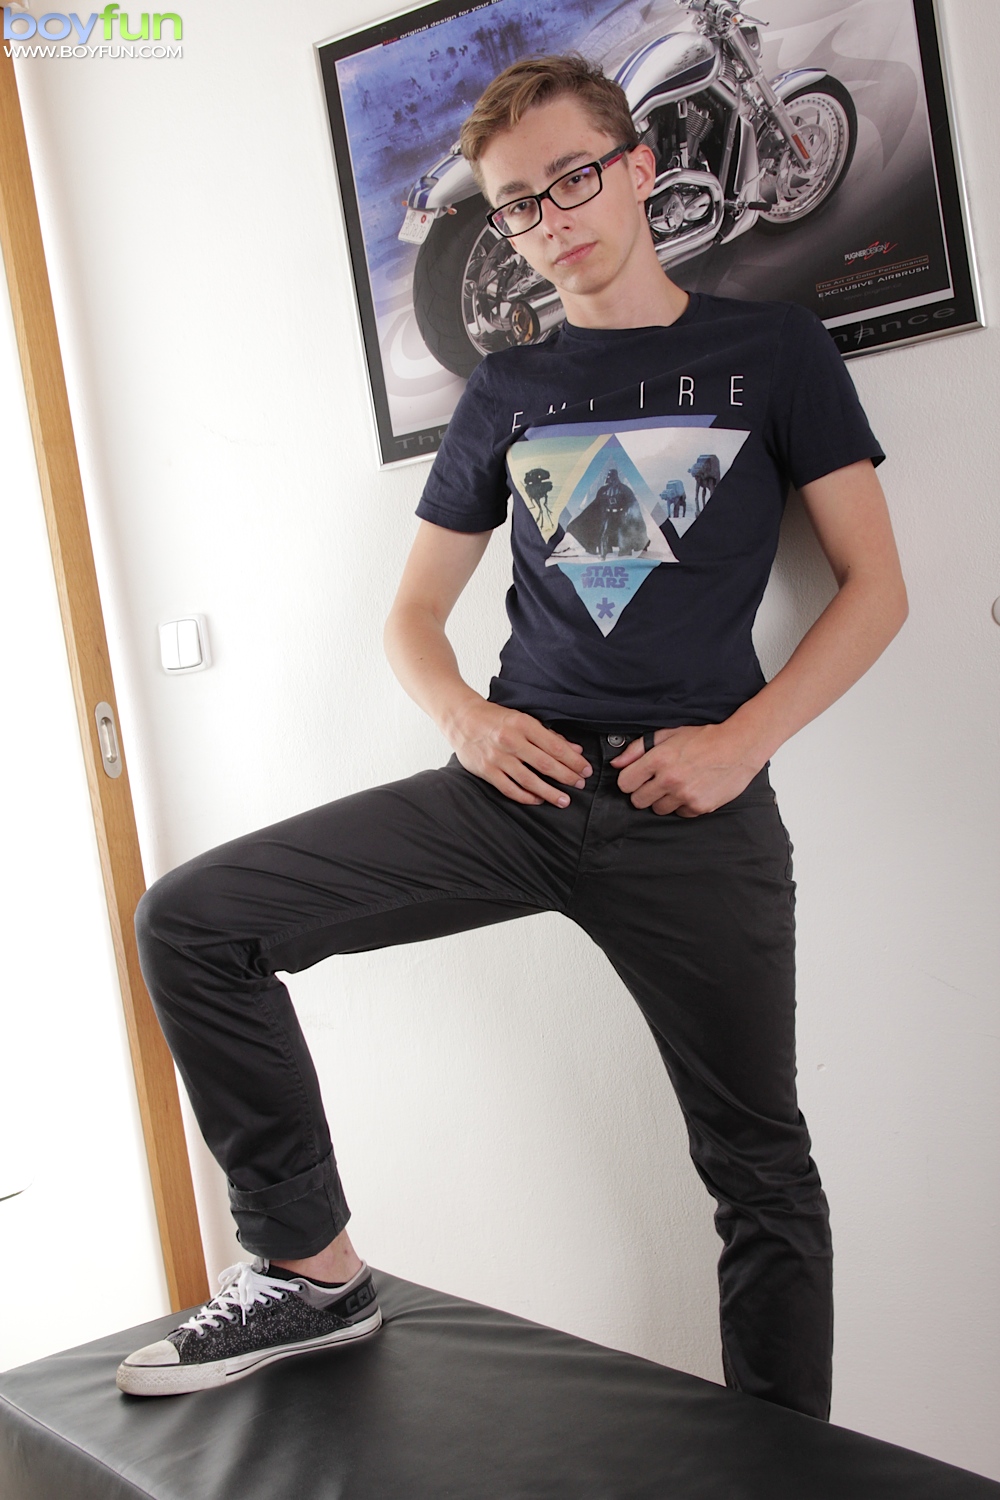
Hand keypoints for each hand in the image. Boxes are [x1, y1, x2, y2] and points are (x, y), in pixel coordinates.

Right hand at [449, 700, 591, 807]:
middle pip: (545, 764)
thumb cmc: (496, 718)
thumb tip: (575, 749)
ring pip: (529, 780)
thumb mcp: (523, 719)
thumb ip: (549, 735)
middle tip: (580, 784)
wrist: (462, 719)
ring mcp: (498, 758)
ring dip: (550, 792)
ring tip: (564, 800)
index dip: (573, 760)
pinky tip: (538, 800)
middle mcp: (511, 741)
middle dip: (567, 776)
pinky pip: (510, 788)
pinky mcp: (487, 771)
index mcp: (523, 724)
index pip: (555, 746)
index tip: (585, 769)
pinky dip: (526, 796)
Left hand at [610, 723, 761, 816]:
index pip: (624, 784)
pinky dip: (683, 804)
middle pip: (638, 801)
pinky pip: (680, 813)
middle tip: (657, 781)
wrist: (739, 746)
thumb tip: (616, 763)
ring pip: (658, 809)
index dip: (629, 780)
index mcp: (659, 759)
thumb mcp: (668, 734)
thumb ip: (638, 749)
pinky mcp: (699, 807)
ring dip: (664, 799)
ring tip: (678, 784)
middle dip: (644, 792)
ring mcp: (685, 795)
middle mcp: (670, 780)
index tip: (638, 777)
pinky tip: (692, 789)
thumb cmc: (705, 737)